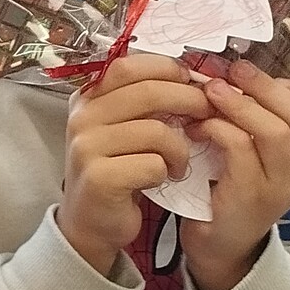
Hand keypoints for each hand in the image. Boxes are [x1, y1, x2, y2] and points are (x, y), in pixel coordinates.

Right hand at [59, 53, 209, 274]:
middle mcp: (82, 118)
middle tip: (207, 114)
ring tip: (180, 162)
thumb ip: (143, 101)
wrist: (90, 224)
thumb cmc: (116, 171)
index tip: (192, 83)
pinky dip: (166, 172)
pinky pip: (153, 164)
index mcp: (87, 98)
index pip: (129, 65)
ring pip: (156, 131)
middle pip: (148, 92)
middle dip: (188, 101)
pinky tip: (162, 180)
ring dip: (180, 148)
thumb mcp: (122, 128)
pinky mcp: (100, 178)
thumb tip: (190, 77)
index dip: (168, 69)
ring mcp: (87, 147)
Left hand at [180, 59, 289, 289]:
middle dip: (264, 86)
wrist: (218, 247)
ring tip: (211, 92)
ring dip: (239, 104)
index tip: (264, 77)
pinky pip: (241, 149)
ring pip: (274, 131)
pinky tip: (199, 127)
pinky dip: (218, 129)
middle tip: (232, 71)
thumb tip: (239, 74)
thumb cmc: (233, 190)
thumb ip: (259, 121)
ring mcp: (279, 186)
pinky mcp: (250, 196)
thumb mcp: (257, 155)